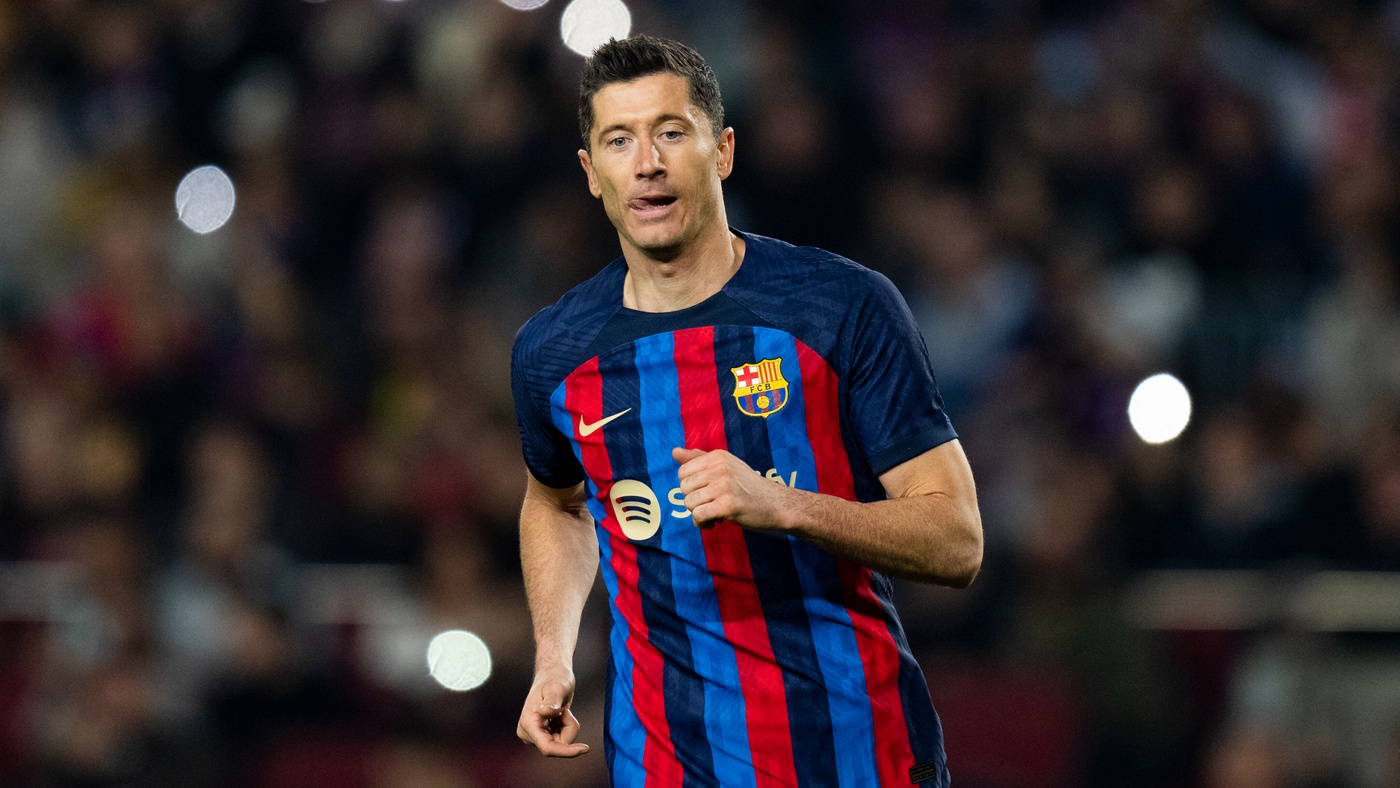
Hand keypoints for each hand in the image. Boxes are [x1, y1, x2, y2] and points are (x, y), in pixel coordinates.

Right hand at [517, 665, 588, 757]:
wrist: (552, 676)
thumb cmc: (554, 678)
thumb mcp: (557, 686)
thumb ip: (552, 701)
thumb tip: (546, 713)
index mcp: (528, 723)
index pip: (547, 747)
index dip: (566, 752)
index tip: (585, 749)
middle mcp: (528, 733)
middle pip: (558, 746)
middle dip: (568, 729)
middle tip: (565, 710)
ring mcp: (535, 736)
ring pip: (562, 744)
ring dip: (568, 727)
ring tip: (562, 710)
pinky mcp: (543, 737)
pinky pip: (563, 741)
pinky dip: (567, 727)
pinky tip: (560, 715)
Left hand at [672, 447, 796, 530]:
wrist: (777, 504)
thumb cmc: (749, 487)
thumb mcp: (726, 466)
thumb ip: (699, 459)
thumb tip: (674, 452)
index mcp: (717, 456)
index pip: (683, 472)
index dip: (691, 487)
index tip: (707, 492)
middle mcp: (720, 467)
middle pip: (684, 489)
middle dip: (695, 501)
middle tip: (713, 504)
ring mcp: (724, 486)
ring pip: (689, 503)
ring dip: (699, 514)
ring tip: (716, 514)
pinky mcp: (728, 505)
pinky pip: (698, 516)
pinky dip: (703, 524)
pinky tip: (715, 522)